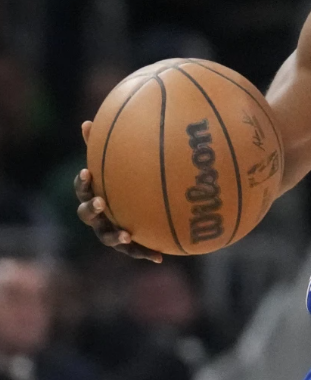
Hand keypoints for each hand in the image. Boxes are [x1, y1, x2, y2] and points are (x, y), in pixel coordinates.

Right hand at [74, 121, 162, 262]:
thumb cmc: (125, 181)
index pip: (82, 188)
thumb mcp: (116, 163)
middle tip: (102, 202)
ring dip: (115, 236)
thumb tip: (87, 122)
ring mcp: (111, 231)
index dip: (82, 182)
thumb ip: (104, 145)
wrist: (139, 209)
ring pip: (108, 237)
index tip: (87, 172)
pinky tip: (159, 257)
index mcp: (94, 194)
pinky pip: (136, 250)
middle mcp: (98, 216)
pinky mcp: (129, 244)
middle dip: (92, 209)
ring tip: (126, 234)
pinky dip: (146, 253)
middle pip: (87, 215)